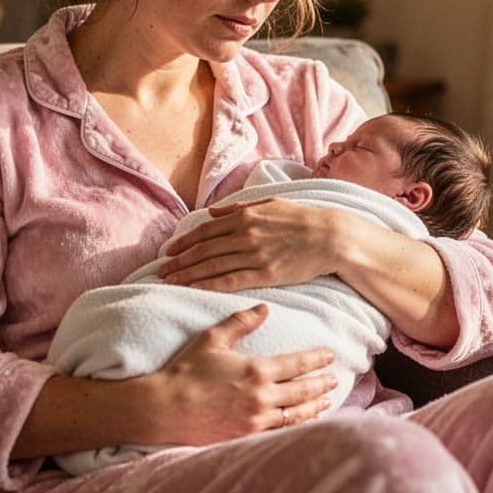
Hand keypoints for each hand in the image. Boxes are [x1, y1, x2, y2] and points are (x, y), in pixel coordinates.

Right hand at [143, 304, 336, 444]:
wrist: (165, 408)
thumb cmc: (186, 371)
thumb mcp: (212, 339)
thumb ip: (240, 322)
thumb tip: (264, 308)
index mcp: (256, 370)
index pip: (296, 364)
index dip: (316, 360)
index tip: (329, 355)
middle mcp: (261, 396)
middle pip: (302, 390)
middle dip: (321, 384)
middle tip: (335, 378)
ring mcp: (256, 418)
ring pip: (296, 413)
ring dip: (314, 406)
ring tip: (327, 400)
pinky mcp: (247, 434)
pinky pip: (280, 429)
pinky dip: (296, 423)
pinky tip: (302, 420)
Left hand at [159, 198, 360, 291]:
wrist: (331, 236)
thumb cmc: (302, 219)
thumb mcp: (270, 203)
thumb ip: (240, 208)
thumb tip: (214, 211)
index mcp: (245, 216)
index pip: (206, 230)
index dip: (185, 241)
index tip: (169, 250)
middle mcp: (245, 234)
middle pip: (204, 249)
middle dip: (180, 260)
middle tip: (161, 269)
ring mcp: (254, 255)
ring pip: (213, 266)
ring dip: (188, 274)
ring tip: (170, 281)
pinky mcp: (265, 274)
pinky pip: (231, 281)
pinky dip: (209, 285)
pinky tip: (195, 289)